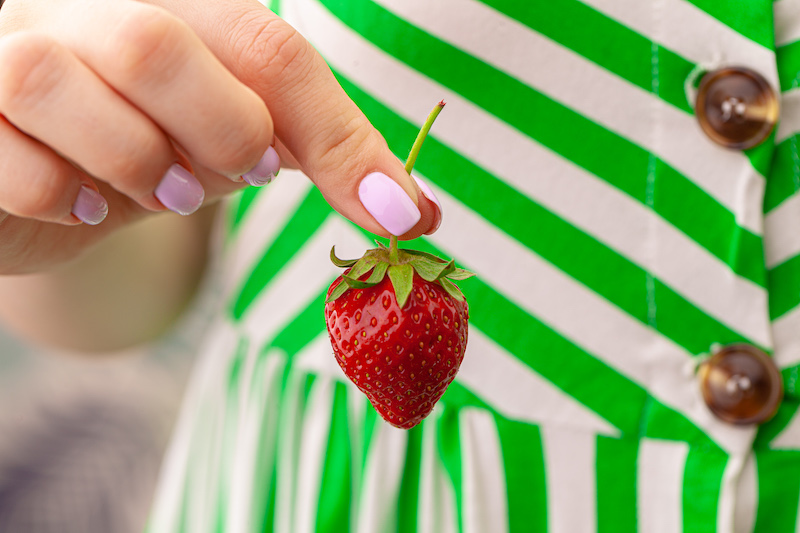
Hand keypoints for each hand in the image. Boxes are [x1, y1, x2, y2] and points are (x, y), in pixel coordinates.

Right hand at [0, 0, 440, 273]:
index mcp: (176, 6)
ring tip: (166, 193)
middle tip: (235, 177)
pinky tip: (84, 205)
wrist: (52, 180)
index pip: (269, 49)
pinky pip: (3, 149)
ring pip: (56, 79)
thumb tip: (412, 213)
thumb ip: (316, 153)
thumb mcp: (240, 141)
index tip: (398, 212)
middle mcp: (86, 8)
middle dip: (218, 130)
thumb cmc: (157, 148)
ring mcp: (10, 49)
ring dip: (134, 158)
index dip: (338, 135)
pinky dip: (58, 191)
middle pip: (156, 43)